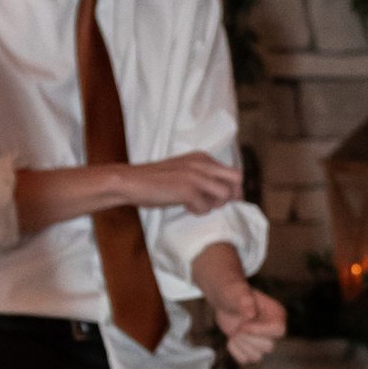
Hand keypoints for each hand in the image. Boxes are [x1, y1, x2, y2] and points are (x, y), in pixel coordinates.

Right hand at [122, 151, 242, 214]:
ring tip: (197, 205)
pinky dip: (197, 211)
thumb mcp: (183, 171)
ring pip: (225, 195)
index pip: (233, 171)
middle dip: (232, 196)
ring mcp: (196, 176)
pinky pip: (206, 207)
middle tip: (215, 205)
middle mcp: (203, 163)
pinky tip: (184, 207)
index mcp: (202, 157)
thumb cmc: (155, 180)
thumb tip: (222, 194)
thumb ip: (201, 176)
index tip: (220, 199)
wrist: (130, 182)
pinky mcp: (188, 190)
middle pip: (237, 179)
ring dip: (214, 205)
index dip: (232, 188)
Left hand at [210, 275, 285, 365]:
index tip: (243, 325)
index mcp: (277, 314)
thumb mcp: (238, 292)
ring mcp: (262, 340)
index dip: (260, 331)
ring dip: (242, 346)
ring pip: (257, 356)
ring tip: (235, 332)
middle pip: (269, 347)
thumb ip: (245, 301)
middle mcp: (273, 329)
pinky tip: (231, 339)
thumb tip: (250, 315)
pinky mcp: (251, 348)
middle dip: (249, 339)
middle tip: (238, 328)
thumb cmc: (233, 292)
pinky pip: (245, 360)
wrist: (225, 299)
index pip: (279, 330)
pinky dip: (235, 351)